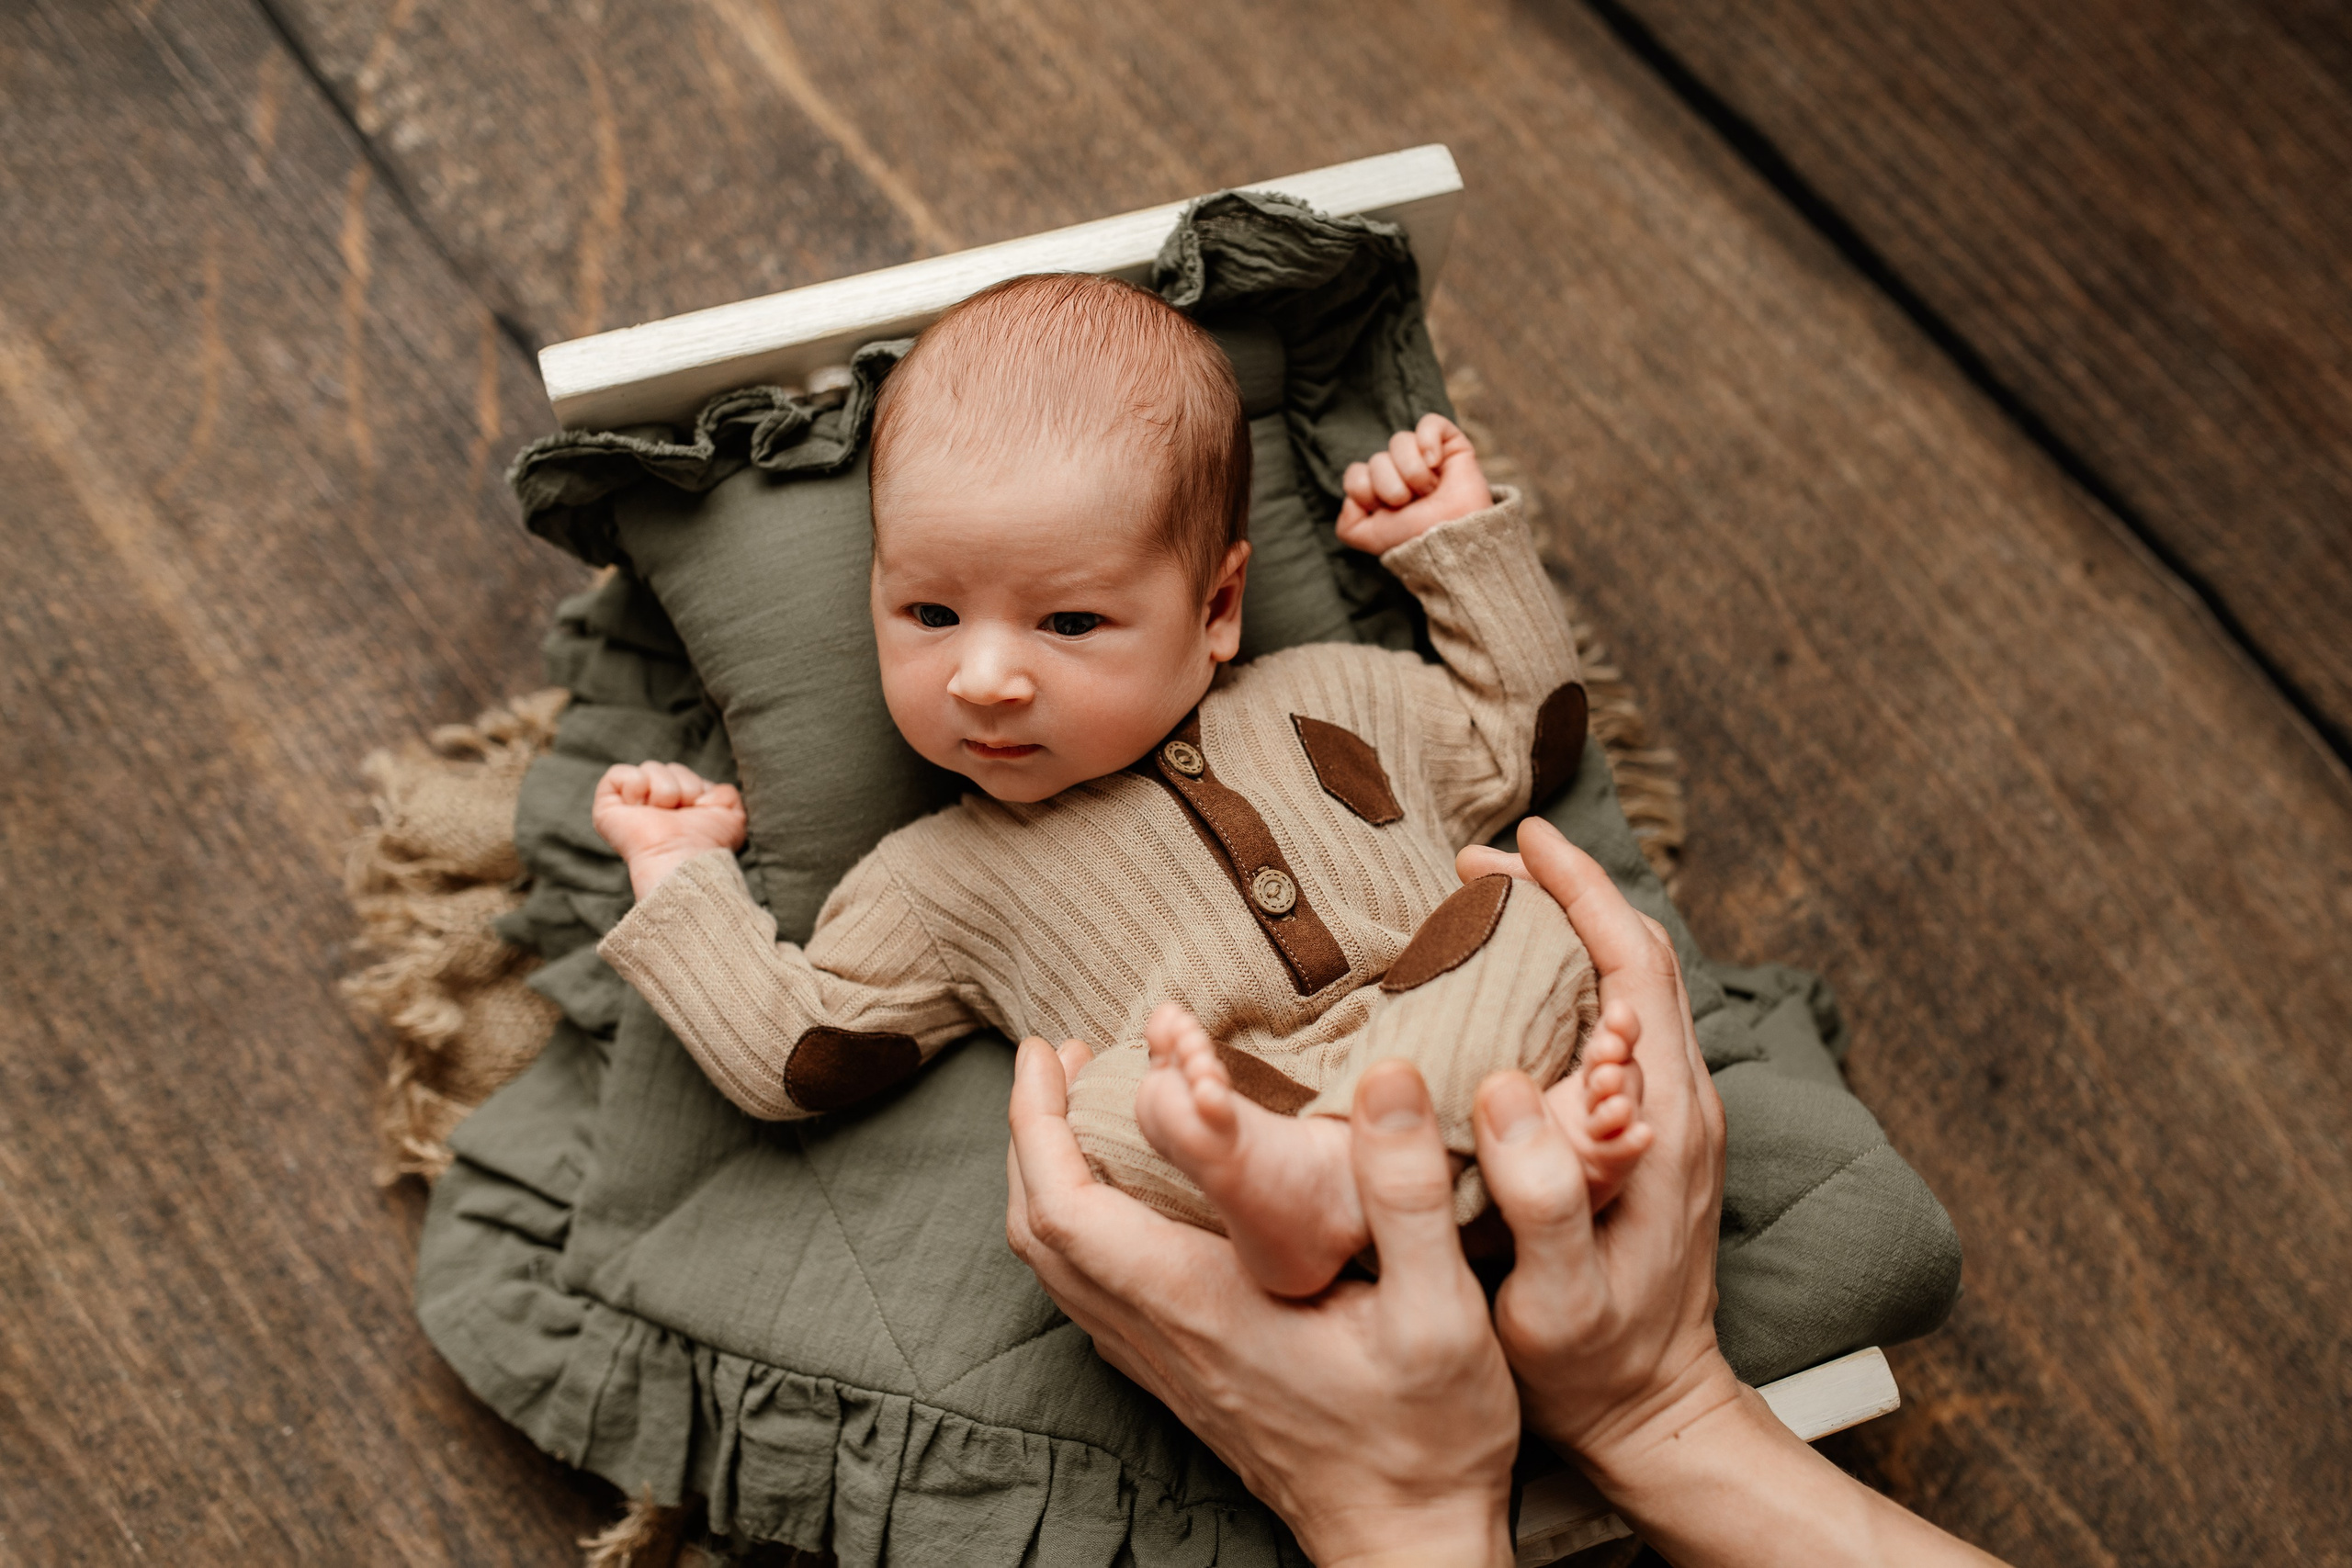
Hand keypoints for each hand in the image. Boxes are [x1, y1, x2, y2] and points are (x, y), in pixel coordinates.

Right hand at [591, 760, 746, 899]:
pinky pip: (619, 773)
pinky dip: (635, 785)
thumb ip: (726, 795)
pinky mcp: (606, 806)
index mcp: (675, 808)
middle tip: (679, 814)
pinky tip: (641, 807)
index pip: (683, 773)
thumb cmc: (707, 843)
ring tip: (662, 814)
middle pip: (667, 767)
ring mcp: (628, 805)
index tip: (699, 808)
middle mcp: (650, 806)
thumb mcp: (731, 815)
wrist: (684, 857)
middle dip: (682, 787)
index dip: (695, 786)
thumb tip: (710, 791)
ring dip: (665, 790)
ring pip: (649, 767)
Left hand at [1008, 1043, 1517, 1566]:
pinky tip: (1129, 1199)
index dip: (1040, 1120)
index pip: (1068, 1206)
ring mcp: (1169, 1366)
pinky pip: (1094, 1296)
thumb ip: (1408, 1193)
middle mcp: (1165, 1336)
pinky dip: (1082, 1229)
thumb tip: (1385, 1078)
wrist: (1411, 1548)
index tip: (1046, 1050)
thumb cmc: (1429, 1439)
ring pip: (1060, 1269)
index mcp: (1202, 1306)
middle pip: (1042, 1232)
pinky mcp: (1187, 1383)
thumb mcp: (1443, 1310)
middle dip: (1033, 1135)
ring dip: (1051, 1180)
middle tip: (1063, 1062)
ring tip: (1086, 1113)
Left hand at [1335, 414, 1493, 554]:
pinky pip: (1430, 423)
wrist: (1450, 539)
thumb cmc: (1414, 538)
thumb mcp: (1371, 539)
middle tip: (1413, 503)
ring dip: (1412, 471)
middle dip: (1390, 486)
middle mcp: (1401, 471)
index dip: (1366, 492)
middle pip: (1376, 459)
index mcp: (1381, 490)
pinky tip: (1435, 463)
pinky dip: (1428, 441)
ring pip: (1399, 440)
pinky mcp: (1451, 444)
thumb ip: (1347, 525)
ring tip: (1429, 490)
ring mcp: (1425, 456)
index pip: (1355, 474)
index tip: (1387, 510)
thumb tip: (1351, 500)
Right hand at [1457, 817, 1737, 1463]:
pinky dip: (1563, 981)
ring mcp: (1667, 1118)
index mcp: (1663, 1120)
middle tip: (1478, 865)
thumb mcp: (1561, 1295)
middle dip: (1562, 892)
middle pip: (1635, 957)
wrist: (1652, 1413)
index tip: (1517, 843)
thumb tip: (1504, 1081)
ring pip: (1625, 987)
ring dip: (1562, 931)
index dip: (1578, 892)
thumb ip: (1542, 1190)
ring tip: (1484, 908)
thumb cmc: (1597, 1361)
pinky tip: (1507, 989)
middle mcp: (1678, 1102)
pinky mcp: (1645, 1137)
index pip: (1633, 967)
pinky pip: (1609, 1025)